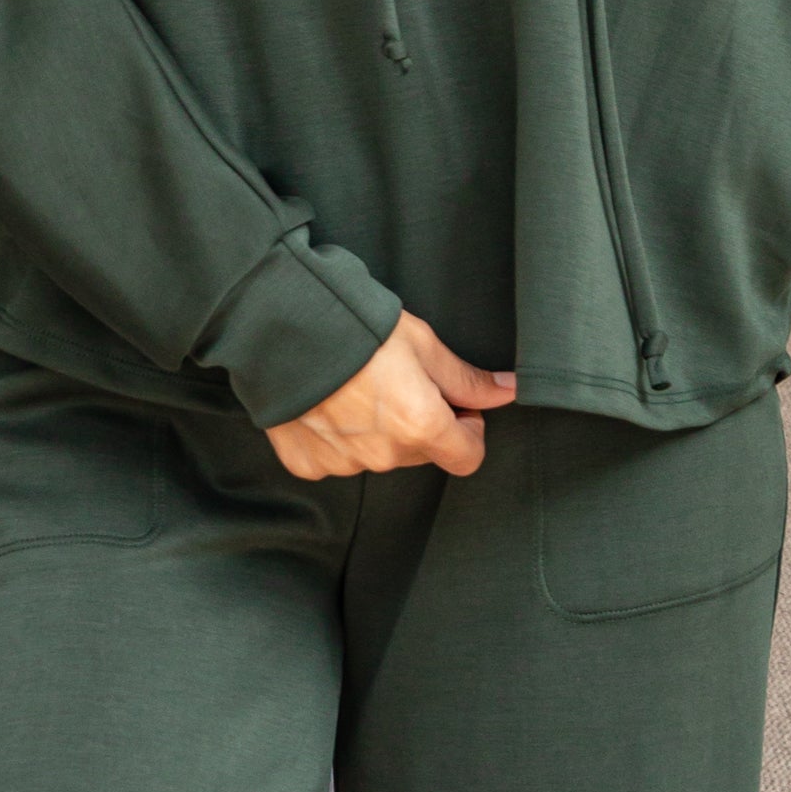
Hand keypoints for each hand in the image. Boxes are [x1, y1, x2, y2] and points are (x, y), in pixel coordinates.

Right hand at [266, 313, 516, 479]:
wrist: (282, 327)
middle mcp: (384, 456)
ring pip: (378, 456)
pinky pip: (334, 458)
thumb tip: (507, 391)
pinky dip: (336, 437)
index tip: (457, 406)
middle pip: (421, 452)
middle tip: (398, 381)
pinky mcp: (307, 463)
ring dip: (377, 431)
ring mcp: (343, 464)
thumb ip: (466, 379)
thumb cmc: (357, 328)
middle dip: (421, 423)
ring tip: (356, 387)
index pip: (468, 457)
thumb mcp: (422, 344)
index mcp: (420, 427)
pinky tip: (327, 403)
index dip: (470, 430)